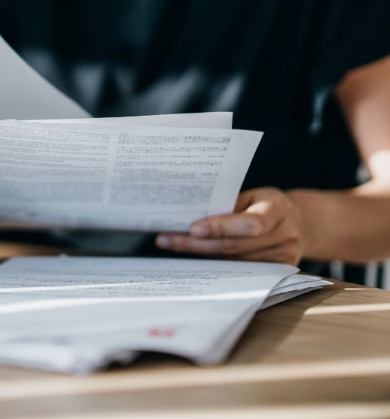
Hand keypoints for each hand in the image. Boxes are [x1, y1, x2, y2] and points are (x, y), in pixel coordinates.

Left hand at [155, 188, 305, 264]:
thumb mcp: (252, 195)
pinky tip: (194, 258)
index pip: (250, 222)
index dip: (221, 227)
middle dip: (198, 244)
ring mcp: (284, 257)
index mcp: (278, 208)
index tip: (193, 228)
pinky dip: (215, 263)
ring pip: (234, 261)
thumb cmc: (266, 204)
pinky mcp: (278, 272)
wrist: (299, 222)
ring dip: (201, 255)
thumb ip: (228, 204)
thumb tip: (189, 213)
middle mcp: (285, 235)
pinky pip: (240, 270)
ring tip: (173, 246)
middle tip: (167, 240)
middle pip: (235, 246)